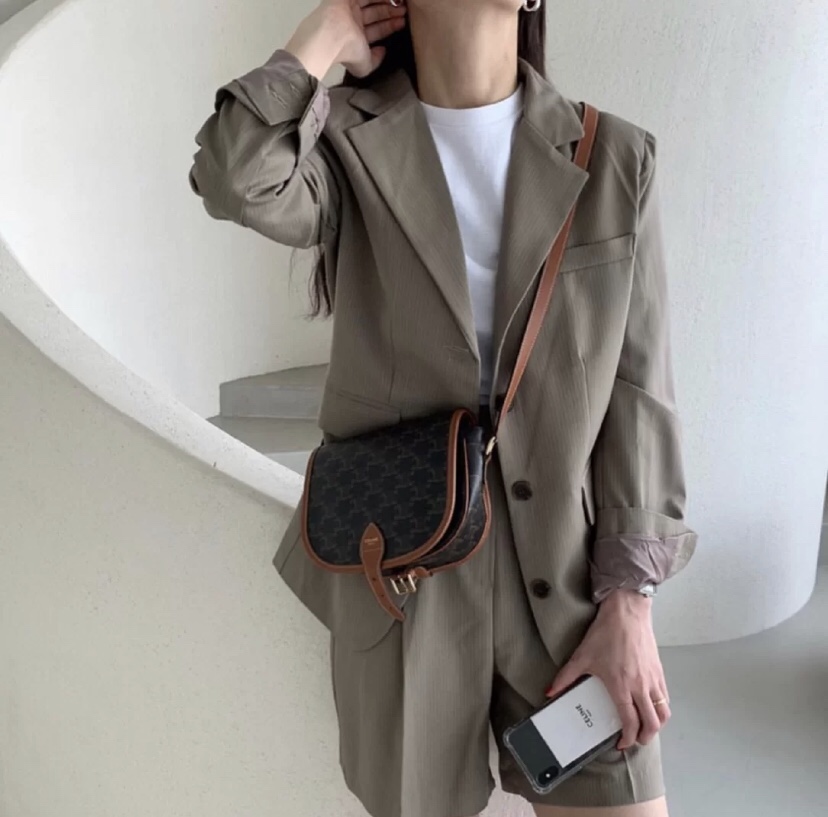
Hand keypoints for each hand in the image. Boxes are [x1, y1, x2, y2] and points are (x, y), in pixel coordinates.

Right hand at [320, 0, 407, 76]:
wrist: (333, 36)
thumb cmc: (347, 52)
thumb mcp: (365, 66)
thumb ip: (375, 61)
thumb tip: (382, 51)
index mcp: (355, 37)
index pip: (376, 29)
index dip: (389, 26)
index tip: (402, 23)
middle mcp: (352, 21)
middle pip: (375, 13)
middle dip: (390, 12)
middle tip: (404, 11)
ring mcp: (349, 7)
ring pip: (370, 0)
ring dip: (386, 2)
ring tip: (401, 3)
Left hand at [544, 589, 670, 750]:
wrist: (626, 612)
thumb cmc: (606, 632)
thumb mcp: (582, 656)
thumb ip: (565, 677)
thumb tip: (550, 691)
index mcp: (622, 686)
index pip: (630, 721)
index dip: (627, 737)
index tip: (621, 743)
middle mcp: (641, 686)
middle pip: (651, 723)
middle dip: (644, 737)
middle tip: (635, 739)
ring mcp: (653, 679)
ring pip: (663, 712)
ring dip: (656, 725)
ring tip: (646, 727)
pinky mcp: (659, 670)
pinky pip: (665, 697)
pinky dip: (661, 708)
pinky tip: (652, 705)